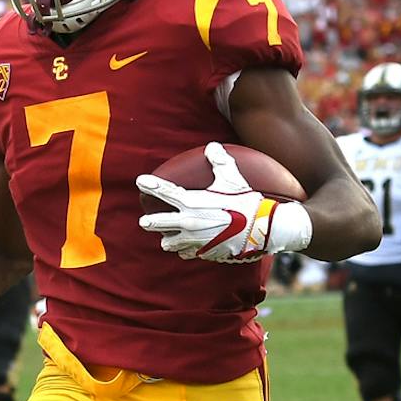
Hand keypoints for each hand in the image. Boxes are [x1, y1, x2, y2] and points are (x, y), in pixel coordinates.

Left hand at [137, 141, 278, 262]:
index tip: (140, 181)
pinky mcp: (203, 252)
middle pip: (157, 223)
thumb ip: (220, 162)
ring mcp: (194, 240)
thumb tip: (212, 146)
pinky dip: (185, 250)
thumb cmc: (246, 202)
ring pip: (169, 243)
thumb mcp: (233, 178)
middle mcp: (188, 222)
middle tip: (145, 221)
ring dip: (168, 239)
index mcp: (192, 202)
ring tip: (168, 237)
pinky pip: (186, 253)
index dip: (151, 185)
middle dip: (150, 221)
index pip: (165, 191)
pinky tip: (188, 246)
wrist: (260, 229)